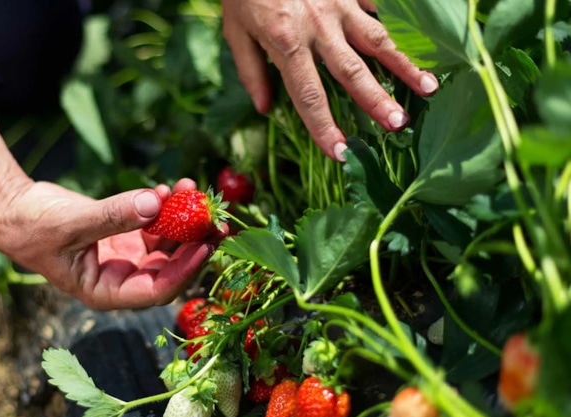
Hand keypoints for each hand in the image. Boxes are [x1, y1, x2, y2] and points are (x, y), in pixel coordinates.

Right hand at [0, 178, 222, 309]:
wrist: (14, 210)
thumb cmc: (33, 226)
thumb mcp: (73, 222)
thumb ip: (114, 214)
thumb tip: (156, 203)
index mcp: (106, 291)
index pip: (156, 290)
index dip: (184, 271)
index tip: (205, 246)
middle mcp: (121, 278)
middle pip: (170, 268)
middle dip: (193, 243)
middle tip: (216, 219)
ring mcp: (125, 256)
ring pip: (166, 244)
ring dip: (182, 219)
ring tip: (190, 189)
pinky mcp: (125, 235)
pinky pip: (155, 225)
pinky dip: (165, 207)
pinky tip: (169, 187)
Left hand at [222, 0, 438, 160]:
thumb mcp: (235, 30)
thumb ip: (251, 70)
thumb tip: (264, 109)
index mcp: (286, 42)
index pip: (308, 95)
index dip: (324, 127)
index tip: (341, 153)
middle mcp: (317, 26)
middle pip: (352, 71)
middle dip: (377, 100)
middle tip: (399, 125)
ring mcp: (339, 5)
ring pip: (378, 39)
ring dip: (405, 65)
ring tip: (430, 88)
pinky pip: (380, 9)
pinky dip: (401, 30)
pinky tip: (424, 48)